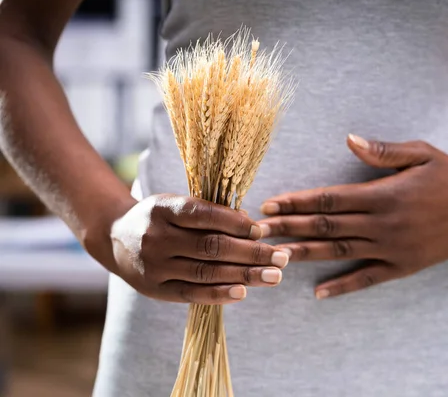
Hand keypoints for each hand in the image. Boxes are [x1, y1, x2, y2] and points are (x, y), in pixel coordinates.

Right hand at [109, 194, 289, 304]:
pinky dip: (219, 293)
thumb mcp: (175, 204)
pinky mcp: (155, 289)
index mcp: (163, 208)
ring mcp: (154, 266)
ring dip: (244, 275)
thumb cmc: (158, 218)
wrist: (114, 238)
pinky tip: (243, 292)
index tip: (261, 229)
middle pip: (211, 246)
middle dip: (251, 253)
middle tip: (282, 257)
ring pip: (206, 271)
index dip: (235, 223)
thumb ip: (208, 212)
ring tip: (274, 276)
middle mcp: (156, 237)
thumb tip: (249, 224)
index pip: (204, 215)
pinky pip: (191, 293)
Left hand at [258, 135, 447, 298]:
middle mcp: (384, 224)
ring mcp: (393, 248)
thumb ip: (382, 151)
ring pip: (339, 253)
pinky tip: (318, 292)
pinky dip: (342, 286)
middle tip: (257, 231)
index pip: (329, 199)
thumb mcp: (420, 153)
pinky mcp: (404, 266)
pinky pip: (367, 279)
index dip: (297, 202)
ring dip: (304, 255)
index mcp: (384, 194)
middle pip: (326, 227)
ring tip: (274, 257)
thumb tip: (348, 140)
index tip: (270, 203)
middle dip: (288, 228)